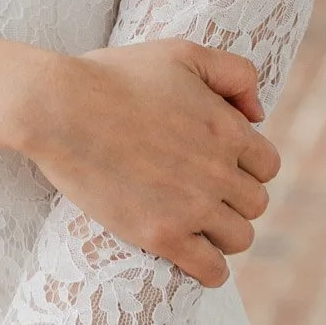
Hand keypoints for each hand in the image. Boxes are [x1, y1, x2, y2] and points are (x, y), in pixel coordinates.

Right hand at [26, 41, 276, 285]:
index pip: (267, 165)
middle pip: (256, 204)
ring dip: (223, 233)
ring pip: (239, 238)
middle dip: (233, 198)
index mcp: (228, 129)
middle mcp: (218, 171)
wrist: (58, 108)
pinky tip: (192, 255)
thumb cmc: (114, 76)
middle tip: (200, 192)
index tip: (218, 165)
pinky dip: (209, 269)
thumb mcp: (182, 53)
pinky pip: (211, 270)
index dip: (244, 165)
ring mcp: (192, 207)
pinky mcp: (162, 235)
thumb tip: (259, 114)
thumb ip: (235, 73)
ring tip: (196, 223)